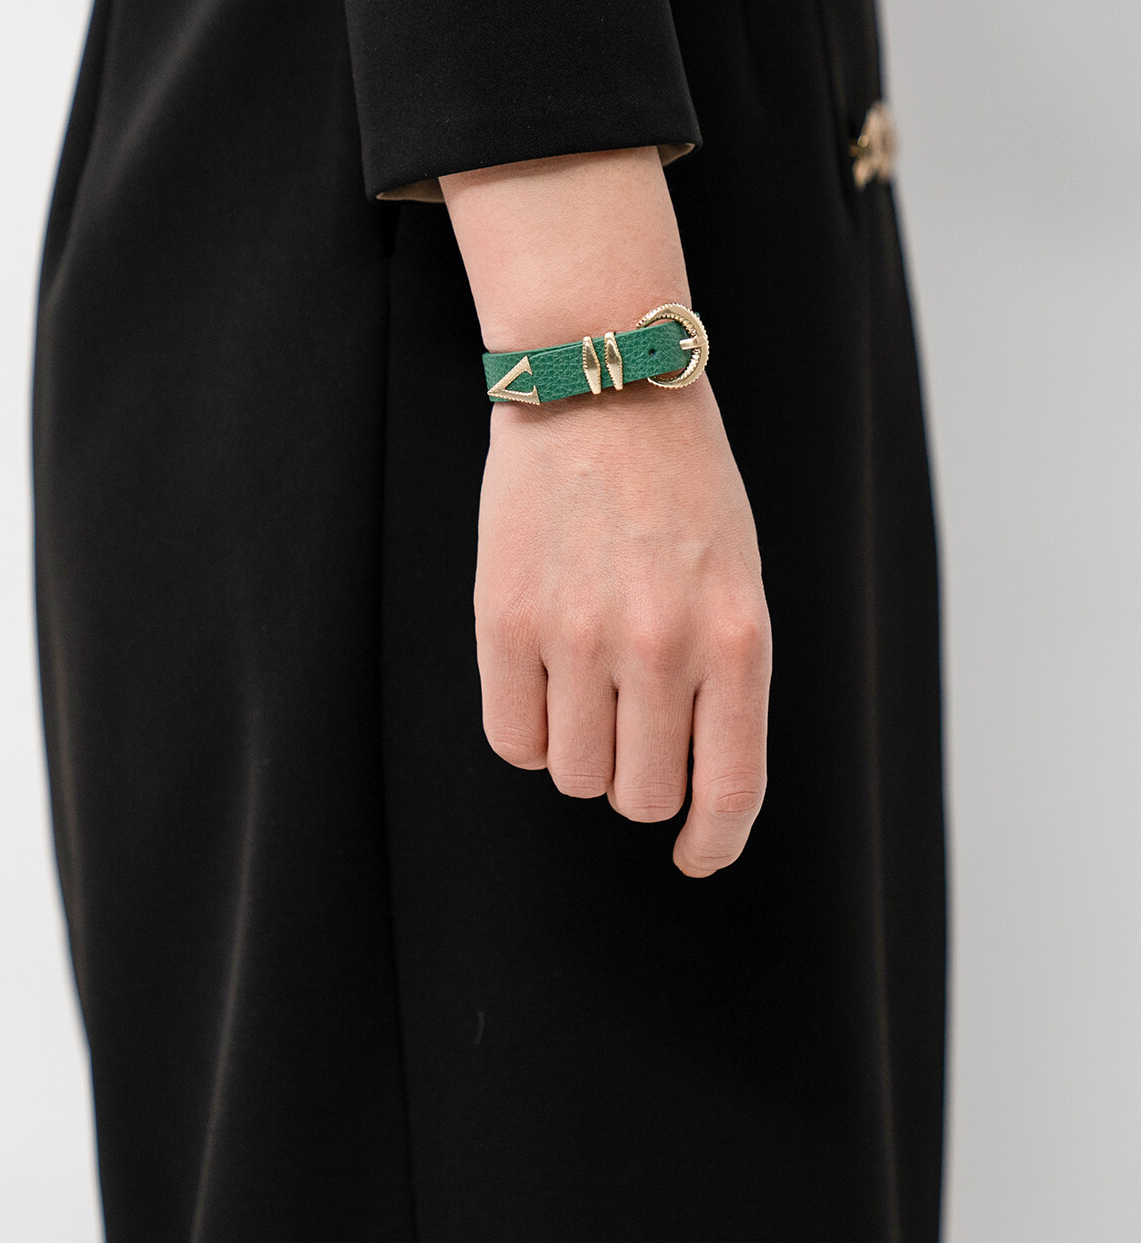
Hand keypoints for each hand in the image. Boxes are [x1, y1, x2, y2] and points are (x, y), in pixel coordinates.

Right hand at [473, 373, 770, 875]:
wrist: (600, 387)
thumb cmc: (682, 486)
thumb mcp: (737, 579)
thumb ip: (724, 679)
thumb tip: (688, 781)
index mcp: (737, 637)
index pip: (729, 787)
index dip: (713, 840)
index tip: (696, 855)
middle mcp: (661, 646)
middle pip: (640, 796)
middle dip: (639, 782)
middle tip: (633, 730)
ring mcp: (578, 635)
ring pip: (574, 775)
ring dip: (582, 751)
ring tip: (586, 685)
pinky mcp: (504, 620)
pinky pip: (512, 740)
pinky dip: (529, 731)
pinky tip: (543, 683)